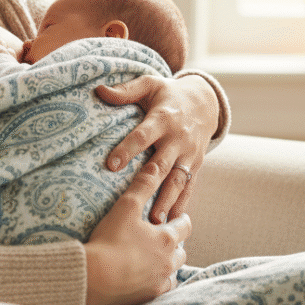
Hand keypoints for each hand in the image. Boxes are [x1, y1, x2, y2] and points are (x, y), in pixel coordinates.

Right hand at [84, 158, 191, 304]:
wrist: (94, 276)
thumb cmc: (110, 239)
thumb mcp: (127, 206)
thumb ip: (143, 184)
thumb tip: (155, 164)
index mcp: (167, 238)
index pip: (184, 225)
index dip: (180, 219)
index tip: (174, 217)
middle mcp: (168, 261)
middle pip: (181, 250)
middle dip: (175, 243)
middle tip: (162, 237)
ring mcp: (160, 281)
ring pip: (173, 271)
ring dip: (168, 264)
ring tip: (154, 258)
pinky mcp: (149, 297)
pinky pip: (162, 289)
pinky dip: (158, 281)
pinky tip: (147, 277)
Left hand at [95, 74, 217, 223]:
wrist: (205, 102)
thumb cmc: (169, 94)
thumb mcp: (150, 84)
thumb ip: (126, 89)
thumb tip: (99, 90)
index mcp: (164, 118)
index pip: (143, 136)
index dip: (127, 149)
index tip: (111, 164)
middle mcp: (178, 138)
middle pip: (162, 164)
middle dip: (149, 184)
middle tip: (135, 202)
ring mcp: (189, 154)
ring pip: (177, 180)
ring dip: (167, 201)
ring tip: (155, 221)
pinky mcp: (195, 166)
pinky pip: (189, 187)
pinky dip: (182, 204)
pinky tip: (174, 221)